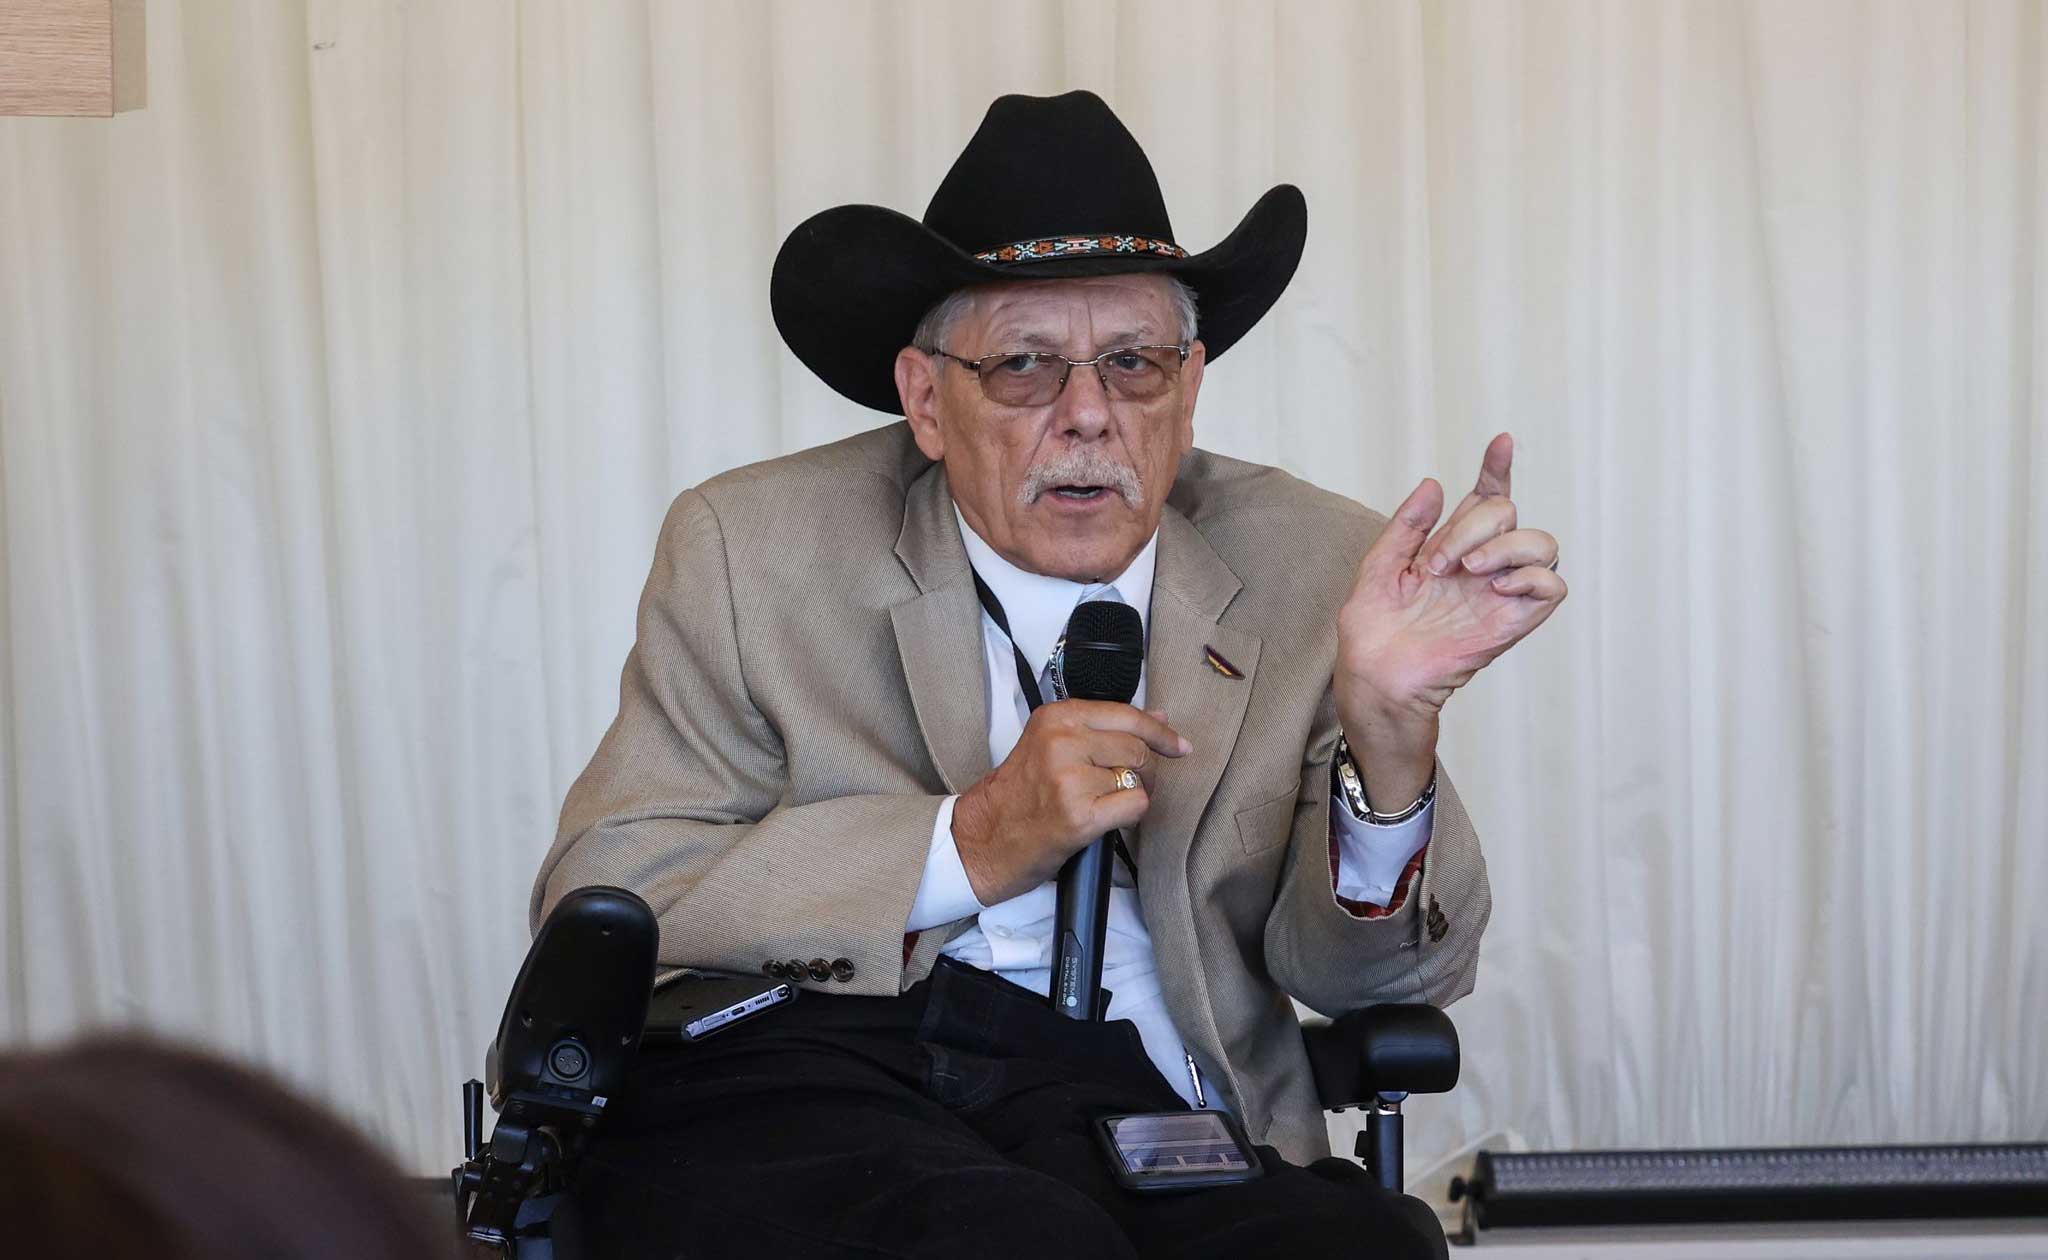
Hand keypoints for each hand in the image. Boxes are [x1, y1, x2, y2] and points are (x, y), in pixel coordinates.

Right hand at [952, 701, 1190, 905]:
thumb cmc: (1019, 794)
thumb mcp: (1052, 746)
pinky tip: (1104, 819)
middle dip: (1144, 770)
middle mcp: (1062, 741)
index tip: (1178, 745)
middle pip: (1137, 748)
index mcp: (1057, 717)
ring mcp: (1070, 778)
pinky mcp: (1079, 814)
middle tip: (1126, 785)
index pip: (1126, 715)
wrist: (985, 838)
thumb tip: (1157, 717)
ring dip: (1128, 795)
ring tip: (1098, 804)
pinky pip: (1135, 806)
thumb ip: (1104, 729)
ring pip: (1137, 779)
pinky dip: (1128, 816)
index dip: (1160, 732)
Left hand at [1334, 434, 1565, 799]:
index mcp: (1452, 547)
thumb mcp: (1380, 566)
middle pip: (1508, 512)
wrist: (1375, 675)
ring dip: (1504, 545)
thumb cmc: (1374, 629)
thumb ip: (1407, 526)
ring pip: (1542, 543)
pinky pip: (1552, 587)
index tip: (1500, 441)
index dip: (1497, 469)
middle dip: (1472, 525)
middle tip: (1435, 563)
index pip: (1487, 499)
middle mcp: (1482, 565)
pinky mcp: (1512, 623)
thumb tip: (1433, 484)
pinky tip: (1495, 584)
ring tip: (1467, 571)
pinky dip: (1532, 576)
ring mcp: (1500, 593)